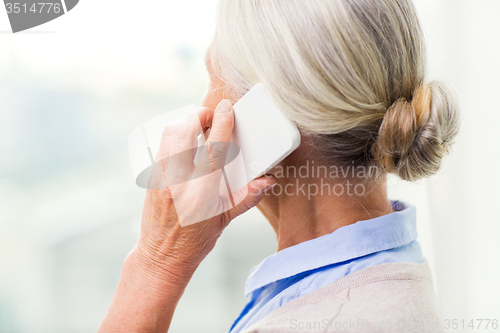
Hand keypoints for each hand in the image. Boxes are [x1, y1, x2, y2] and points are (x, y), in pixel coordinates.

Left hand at [98, 99, 276, 332]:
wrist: (162, 256)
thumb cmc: (196, 241)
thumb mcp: (226, 220)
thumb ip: (248, 197)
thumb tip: (269, 180)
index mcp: (202, 193)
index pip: (214, 148)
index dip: (222, 123)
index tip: (226, 107)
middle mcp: (179, 182)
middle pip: (185, 132)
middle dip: (199, 115)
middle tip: (212, 116)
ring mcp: (162, 178)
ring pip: (170, 134)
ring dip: (185, 122)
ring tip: (199, 125)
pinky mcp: (152, 178)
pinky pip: (161, 145)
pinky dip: (174, 134)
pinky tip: (185, 140)